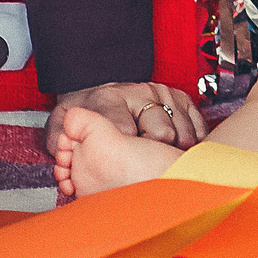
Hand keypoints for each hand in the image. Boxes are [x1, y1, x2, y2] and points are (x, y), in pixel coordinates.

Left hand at [44, 79, 205, 163]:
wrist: (104, 92)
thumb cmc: (86, 116)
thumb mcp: (61, 124)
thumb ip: (58, 138)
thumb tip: (61, 151)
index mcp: (110, 99)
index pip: (126, 131)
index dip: (127, 153)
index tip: (125, 165)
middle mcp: (140, 92)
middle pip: (162, 133)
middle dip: (154, 153)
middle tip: (143, 163)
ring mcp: (164, 94)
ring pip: (183, 132)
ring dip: (174, 151)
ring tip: (158, 158)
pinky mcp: (183, 98)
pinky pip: (198, 127)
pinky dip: (192, 144)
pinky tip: (175, 151)